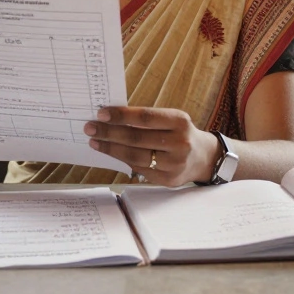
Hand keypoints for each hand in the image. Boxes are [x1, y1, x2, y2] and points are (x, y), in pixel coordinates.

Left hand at [85, 106, 219, 186]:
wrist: (203, 157)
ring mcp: (174, 164)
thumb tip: (110, 119)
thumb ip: (146, 120)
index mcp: (180, 121)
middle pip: (137, 138)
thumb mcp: (171, 120)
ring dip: (111, 148)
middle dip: (109, 133)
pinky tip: (110, 153)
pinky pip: (139, 169)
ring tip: (95, 141)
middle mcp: (179, 143)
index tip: (101, 113)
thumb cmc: (179, 133)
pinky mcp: (168, 179)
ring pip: (135, 157)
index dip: (121, 116)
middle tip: (90, 128)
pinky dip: (122, 160)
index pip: (145, 117)